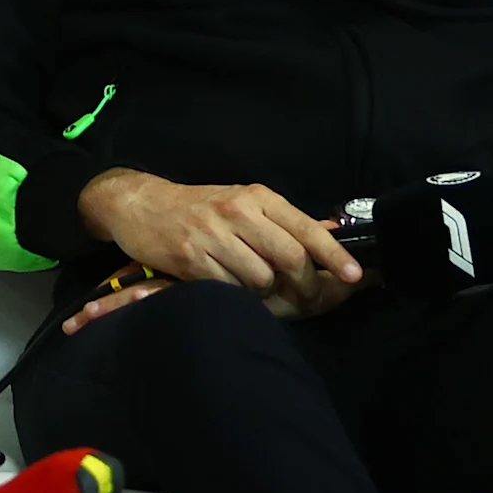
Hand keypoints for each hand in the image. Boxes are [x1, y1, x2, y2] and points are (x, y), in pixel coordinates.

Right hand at [75, 170, 360, 320]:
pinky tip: (229, 283)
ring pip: (262, 278)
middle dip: (305, 285)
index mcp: (255, 196)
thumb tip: (333, 233)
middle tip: (305, 296)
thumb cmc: (198, 206)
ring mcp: (211, 234)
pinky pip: (231, 288)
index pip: (306, 228)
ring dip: (265, 291)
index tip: (354, 276)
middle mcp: (236, 211)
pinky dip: (237, 294)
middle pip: (290, 258)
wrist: (138, 204)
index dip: (334, 255)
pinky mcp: (190, 257)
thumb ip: (285, 221)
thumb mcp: (242, 202)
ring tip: (255, 285)